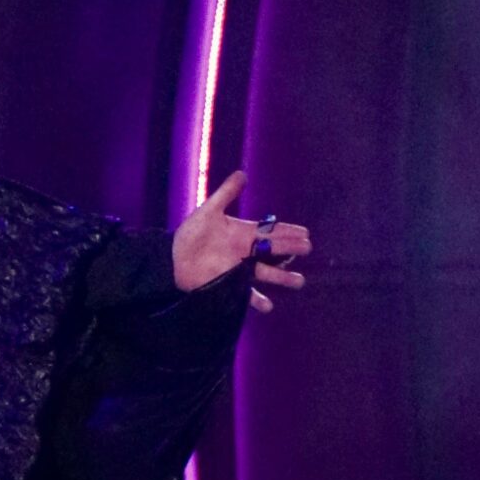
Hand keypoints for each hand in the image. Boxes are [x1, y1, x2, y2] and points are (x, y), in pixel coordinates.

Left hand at [171, 170, 311, 309]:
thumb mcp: (209, 211)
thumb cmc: (190, 234)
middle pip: (273, 251)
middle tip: (307, 248)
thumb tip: (242, 173)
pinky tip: (268, 306)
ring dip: (282, 278)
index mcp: (243, 233)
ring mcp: (239, 270)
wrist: (172, 258)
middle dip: (290, 249)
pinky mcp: (229, 285)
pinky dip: (257, 301)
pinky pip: (246, 294)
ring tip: (299, 282)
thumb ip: (226, 194)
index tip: (306, 232)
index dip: (288, 231)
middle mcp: (246, 252)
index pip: (271, 232)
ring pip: (266, 273)